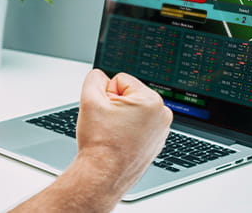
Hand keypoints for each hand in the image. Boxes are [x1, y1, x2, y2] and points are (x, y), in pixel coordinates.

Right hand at [76, 69, 172, 189]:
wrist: (102, 176)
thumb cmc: (100, 144)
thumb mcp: (89, 100)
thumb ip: (94, 78)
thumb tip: (100, 76)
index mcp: (151, 101)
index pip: (120, 80)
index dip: (106, 94)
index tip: (105, 113)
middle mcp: (162, 114)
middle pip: (129, 95)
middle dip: (115, 105)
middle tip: (108, 125)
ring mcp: (161, 130)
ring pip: (132, 111)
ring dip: (121, 118)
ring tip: (113, 134)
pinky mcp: (156, 142)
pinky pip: (138, 126)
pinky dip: (127, 131)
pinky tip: (120, 142)